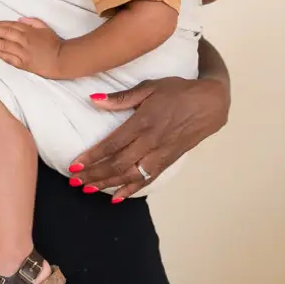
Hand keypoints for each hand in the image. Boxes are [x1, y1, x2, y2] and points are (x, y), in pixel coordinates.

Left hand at [0, 17, 64, 78]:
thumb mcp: (45, 28)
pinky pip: (8, 58)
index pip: (11, 26)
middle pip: (5, 34)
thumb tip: (20, 19)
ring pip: (4, 46)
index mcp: (29, 31)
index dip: (0, 24)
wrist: (61, 59)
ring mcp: (23, 53)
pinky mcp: (23, 63)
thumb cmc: (54, 43)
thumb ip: (33, 22)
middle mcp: (24, 41)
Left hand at [70, 76, 229, 200]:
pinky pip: (147, 179)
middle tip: (74, 181)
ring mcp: (160, 154)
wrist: (210, 104)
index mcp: (143, 122)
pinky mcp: (168, 161)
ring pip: (130, 175)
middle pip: (117, 164)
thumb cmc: (178, 91)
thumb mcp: (149, 87)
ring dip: (108, 183)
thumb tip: (93, 99)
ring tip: (87, 188)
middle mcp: (151, 142)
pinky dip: (131, 189)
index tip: (74, 165)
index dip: (92, 156)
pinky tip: (116, 196)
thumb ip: (121, 98)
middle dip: (94, 174)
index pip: (112, 144)